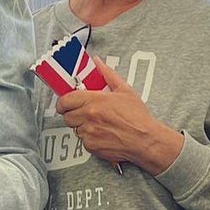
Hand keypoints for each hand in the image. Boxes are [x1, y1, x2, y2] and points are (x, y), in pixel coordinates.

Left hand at [55, 57, 181, 173]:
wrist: (146, 140)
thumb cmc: (138, 117)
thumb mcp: (124, 90)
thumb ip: (108, 74)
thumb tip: (98, 63)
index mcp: (95, 101)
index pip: (65, 100)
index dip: (63, 102)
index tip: (65, 102)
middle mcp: (90, 117)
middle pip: (67, 116)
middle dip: (72, 114)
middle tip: (82, 112)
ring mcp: (90, 133)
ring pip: (75, 129)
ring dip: (82, 126)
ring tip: (97, 123)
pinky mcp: (92, 146)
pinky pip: (83, 141)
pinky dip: (89, 138)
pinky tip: (102, 133)